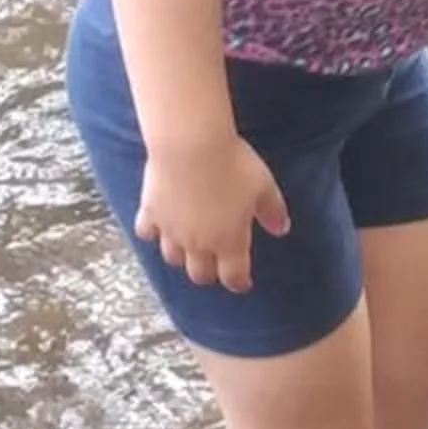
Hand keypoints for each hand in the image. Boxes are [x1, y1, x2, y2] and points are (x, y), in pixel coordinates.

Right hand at [136, 135, 290, 291]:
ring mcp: (171, 230)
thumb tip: (282, 228)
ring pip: (172, 257)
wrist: (191, 145)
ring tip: (187, 248)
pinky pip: (146, 232)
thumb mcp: (264, 186)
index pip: (233, 276)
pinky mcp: (151, 212)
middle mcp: (198, 243)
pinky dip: (151, 232)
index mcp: (229, 241)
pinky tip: (156, 226)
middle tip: (214, 266)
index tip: (242, 283)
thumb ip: (272, 211)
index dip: (238, 283)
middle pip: (200, 274)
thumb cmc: (232, 164)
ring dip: (181, 256)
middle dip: (208, 273)